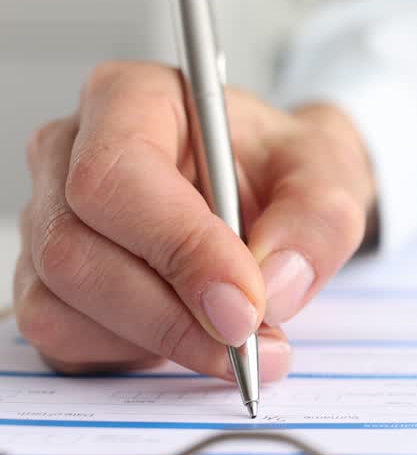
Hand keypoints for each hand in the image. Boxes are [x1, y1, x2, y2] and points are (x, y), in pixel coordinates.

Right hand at [15, 62, 375, 378]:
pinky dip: (133, 355)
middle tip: (251, 342)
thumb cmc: (286, 164)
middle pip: (76, 250)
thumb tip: (274, 286)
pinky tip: (191, 336)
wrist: (273, 190)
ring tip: (237, 343)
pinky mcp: (47, 283)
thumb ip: (317, 221)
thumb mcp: (330, 172)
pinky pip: (64, 340)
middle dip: (171, 315)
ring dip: (156, 342)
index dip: (178, 247)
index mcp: (131, 99)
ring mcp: (48, 221)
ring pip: (61, 305)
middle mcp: (69, 155)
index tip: (245, 304)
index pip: (116, 175)